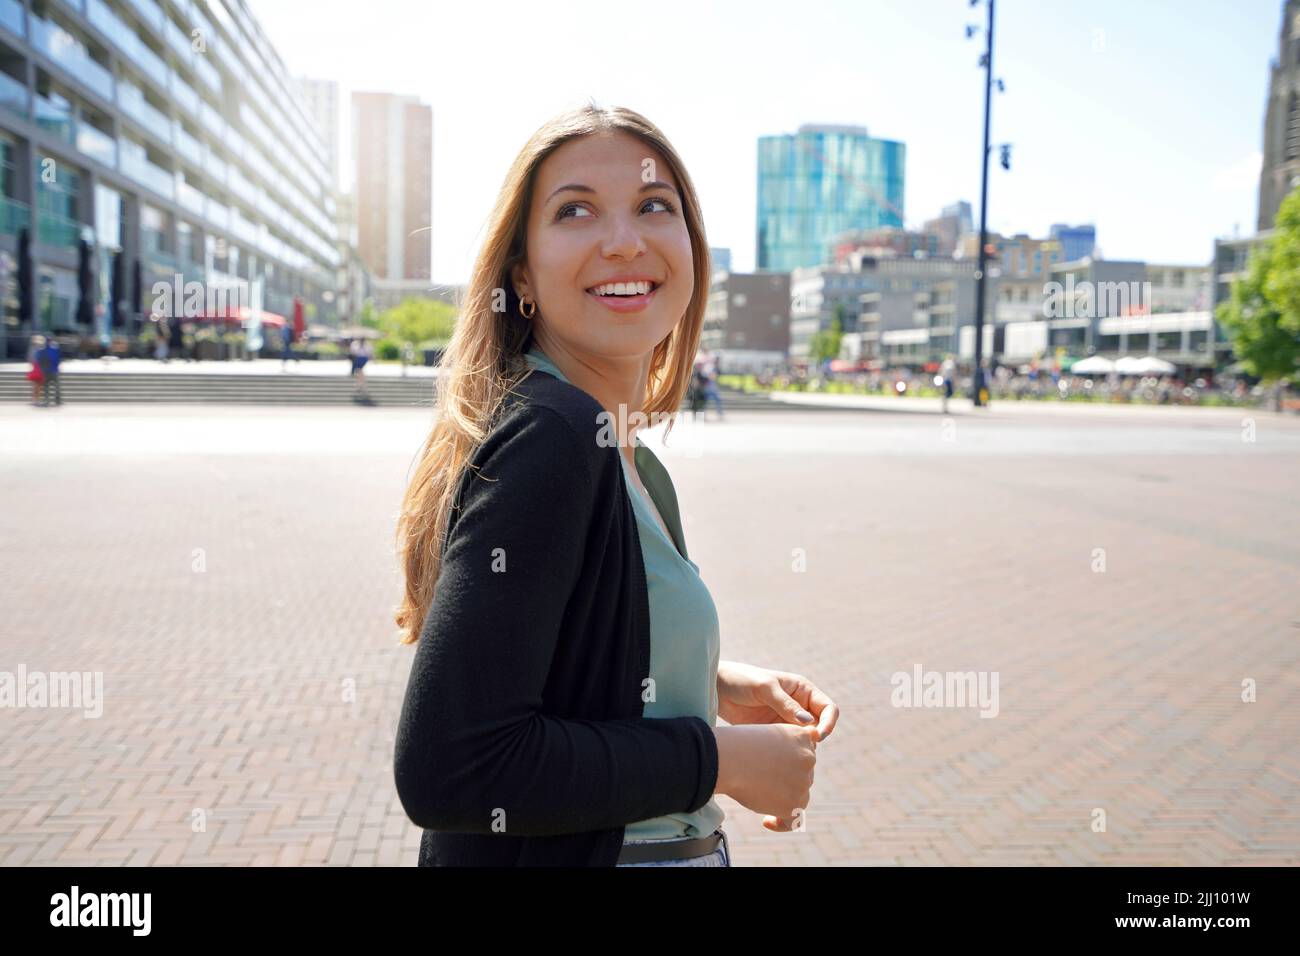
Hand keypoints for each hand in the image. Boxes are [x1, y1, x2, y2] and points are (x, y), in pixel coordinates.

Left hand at [716, 661, 838, 831]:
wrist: (716, 689)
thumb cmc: (741, 680)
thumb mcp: (764, 688)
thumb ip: (785, 704)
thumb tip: (808, 723)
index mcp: (802, 690)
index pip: (828, 709)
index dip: (828, 724)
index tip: (816, 736)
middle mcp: (799, 707)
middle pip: (820, 728)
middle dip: (813, 740)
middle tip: (798, 749)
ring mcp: (786, 722)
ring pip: (805, 741)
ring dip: (800, 749)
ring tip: (784, 753)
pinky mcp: (774, 734)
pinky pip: (789, 747)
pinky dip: (787, 754)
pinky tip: (775, 758)